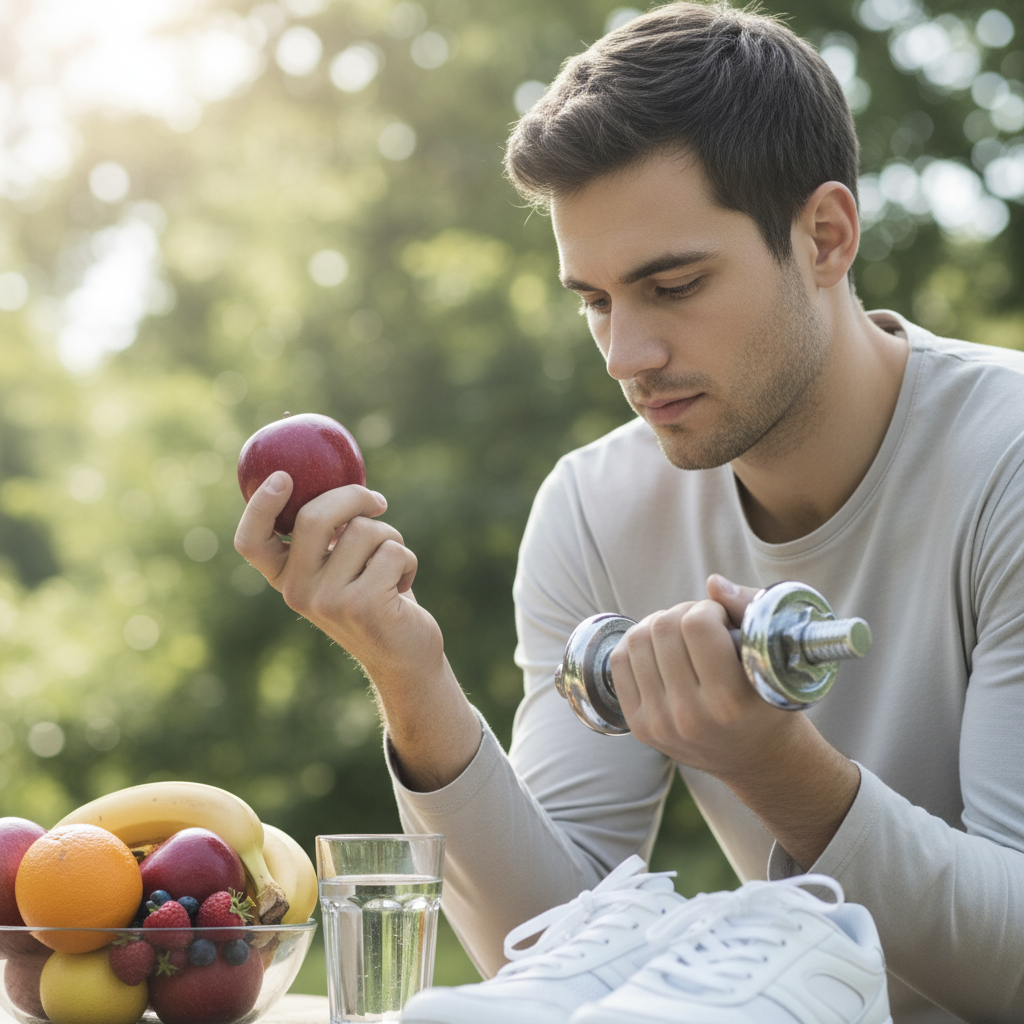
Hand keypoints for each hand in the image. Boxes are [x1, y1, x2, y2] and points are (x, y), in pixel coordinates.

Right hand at [233, 471, 444, 682]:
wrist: (403, 657)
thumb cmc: (375, 597)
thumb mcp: (342, 567)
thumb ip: (330, 536)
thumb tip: (335, 480)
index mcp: (284, 578)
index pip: (251, 542)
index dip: (259, 506)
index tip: (282, 477)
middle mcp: (297, 592)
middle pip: (314, 517)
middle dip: (354, 497)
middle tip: (378, 503)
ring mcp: (327, 601)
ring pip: (363, 530)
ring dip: (390, 537)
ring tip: (392, 565)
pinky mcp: (364, 605)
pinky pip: (392, 551)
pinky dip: (408, 559)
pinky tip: (403, 585)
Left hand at [611, 573, 859, 866]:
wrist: (758, 758)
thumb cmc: (770, 697)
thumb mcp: (774, 656)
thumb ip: (748, 611)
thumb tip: (712, 582)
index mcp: (729, 700)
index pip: (696, 625)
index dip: (707, 610)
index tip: (720, 619)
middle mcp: (690, 716)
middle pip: (663, 628)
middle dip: (682, 613)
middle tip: (700, 624)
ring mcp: (659, 723)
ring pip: (637, 640)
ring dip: (658, 626)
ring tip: (681, 636)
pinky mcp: (639, 726)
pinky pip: (619, 662)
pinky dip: (637, 644)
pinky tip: (660, 649)